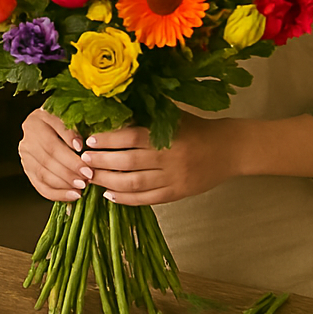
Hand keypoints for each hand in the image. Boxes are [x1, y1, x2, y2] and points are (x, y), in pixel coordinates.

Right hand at [19, 108, 91, 202]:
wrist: (53, 124)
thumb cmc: (67, 119)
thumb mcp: (70, 117)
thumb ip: (72, 130)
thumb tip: (78, 146)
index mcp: (37, 121)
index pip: (52, 143)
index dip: (70, 158)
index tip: (87, 165)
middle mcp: (27, 138)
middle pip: (47, 160)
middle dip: (69, 172)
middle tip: (87, 179)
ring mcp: (25, 156)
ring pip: (43, 174)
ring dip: (64, 184)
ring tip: (81, 188)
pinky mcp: (28, 170)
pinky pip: (40, 186)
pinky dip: (57, 194)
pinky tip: (72, 196)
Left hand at [80, 114, 241, 205]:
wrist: (229, 149)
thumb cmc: (196, 128)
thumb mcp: (172, 116)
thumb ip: (146, 117)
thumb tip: (111, 114)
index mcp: (167, 135)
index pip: (130, 138)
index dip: (108, 140)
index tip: (89, 141)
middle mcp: (169, 159)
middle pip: (128, 163)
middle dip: (102, 163)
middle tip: (83, 162)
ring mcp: (173, 179)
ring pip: (135, 184)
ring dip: (108, 182)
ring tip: (91, 178)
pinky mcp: (178, 193)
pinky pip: (148, 199)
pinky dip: (126, 199)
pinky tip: (110, 195)